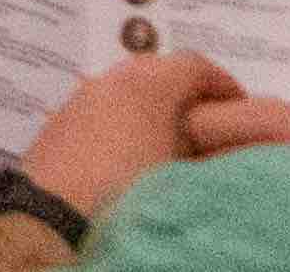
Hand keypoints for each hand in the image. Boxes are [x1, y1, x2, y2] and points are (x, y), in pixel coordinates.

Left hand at [7, 50, 289, 237]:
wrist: (48, 223)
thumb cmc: (128, 194)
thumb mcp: (184, 173)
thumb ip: (213, 151)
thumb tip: (226, 147)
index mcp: (145, 84)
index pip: (194, 65)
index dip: (223, 84)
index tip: (241, 108)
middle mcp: (108, 81)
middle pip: (156, 71)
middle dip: (186, 92)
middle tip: (211, 125)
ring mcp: (77, 100)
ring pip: (124, 89)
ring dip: (151, 107)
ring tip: (173, 142)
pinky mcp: (56, 126)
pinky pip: (99, 110)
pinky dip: (122, 121)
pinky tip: (132, 154)